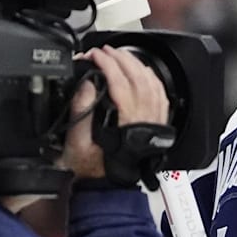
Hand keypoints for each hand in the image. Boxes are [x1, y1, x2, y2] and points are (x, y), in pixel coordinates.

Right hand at [63, 46, 170, 183]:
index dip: (107, 65)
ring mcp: (154, 121)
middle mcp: (145, 120)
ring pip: (152, 84)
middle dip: (121, 59)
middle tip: (104, 51)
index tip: (94, 55)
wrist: (109, 186)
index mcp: (127, 124)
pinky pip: (160, 94)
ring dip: (136, 65)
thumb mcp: (76, 143)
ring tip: (119, 54)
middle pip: (139, 79)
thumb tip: (86, 85)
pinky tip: (140, 70)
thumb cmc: (93, 168)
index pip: (121, 84)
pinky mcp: (157, 123)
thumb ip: (80, 113)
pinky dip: (150, 78)